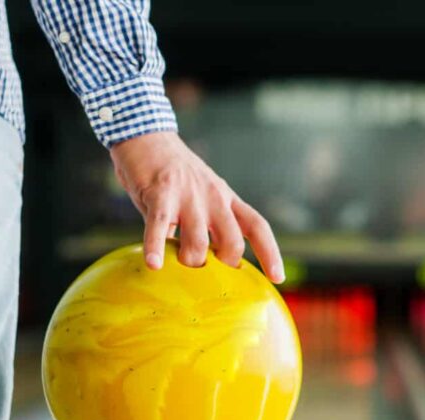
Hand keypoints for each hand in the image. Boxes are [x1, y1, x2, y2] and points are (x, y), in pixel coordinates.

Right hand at [109, 131, 283, 282]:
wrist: (147, 135)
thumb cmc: (173, 174)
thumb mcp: (202, 195)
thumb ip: (206, 226)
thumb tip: (204, 265)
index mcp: (226, 198)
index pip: (257, 227)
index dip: (270, 253)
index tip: (277, 278)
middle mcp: (213, 197)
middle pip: (232, 242)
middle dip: (223, 264)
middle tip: (207, 271)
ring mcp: (187, 196)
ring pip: (198, 242)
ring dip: (189, 261)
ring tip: (176, 264)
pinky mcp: (160, 194)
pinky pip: (159, 227)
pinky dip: (156, 247)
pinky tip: (154, 264)